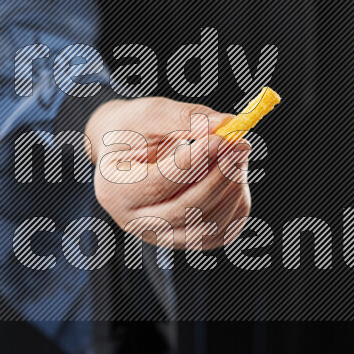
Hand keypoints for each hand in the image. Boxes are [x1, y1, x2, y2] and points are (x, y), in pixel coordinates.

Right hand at [85, 97, 250, 249]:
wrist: (127, 152)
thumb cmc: (134, 129)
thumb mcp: (149, 114)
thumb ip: (185, 118)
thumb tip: (225, 124)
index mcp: (114, 189)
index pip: (158, 184)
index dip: (194, 163)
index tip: (221, 138)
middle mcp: (134, 220)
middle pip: (185, 211)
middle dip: (219, 176)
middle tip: (240, 145)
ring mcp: (161, 236)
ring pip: (208, 226)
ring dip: (231, 188)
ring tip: (237, 153)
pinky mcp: (186, 239)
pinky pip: (222, 232)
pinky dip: (236, 203)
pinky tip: (235, 175)